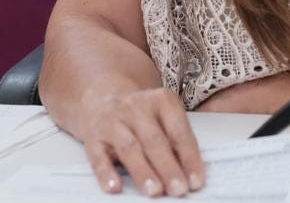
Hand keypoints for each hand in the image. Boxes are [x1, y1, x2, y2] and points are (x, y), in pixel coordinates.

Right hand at [80, 87, 204, 196]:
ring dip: (143, 171)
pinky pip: (99, 157)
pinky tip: (114, 187)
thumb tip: (189, 173)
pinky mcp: (93, 138)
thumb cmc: (141, 114)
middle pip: (154, 139)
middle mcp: (136, 107)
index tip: (196, 181)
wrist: (103, 97)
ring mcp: (113, 122)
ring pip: (129, 147)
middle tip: (178, 189)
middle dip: (168, 167)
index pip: (178, 131)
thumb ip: (175, 139)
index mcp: (161, 100)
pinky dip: (106, 174)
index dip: (189, 157)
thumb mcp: (162, 116)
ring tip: (154, 191)